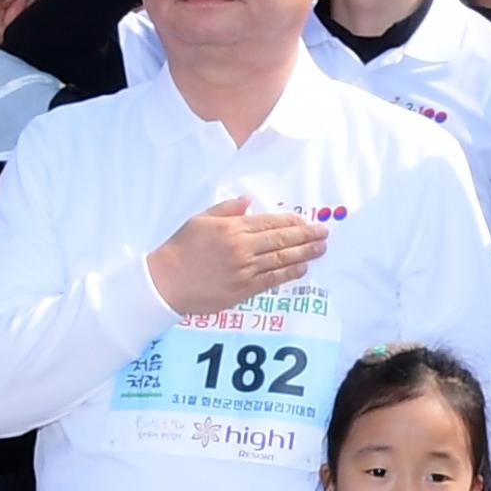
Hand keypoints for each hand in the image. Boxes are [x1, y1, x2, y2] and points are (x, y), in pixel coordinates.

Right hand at [144, 195, 329, 317]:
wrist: (166, 282)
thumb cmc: (181, 249)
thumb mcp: (200, 220)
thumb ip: (226, 209)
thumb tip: (247, 201)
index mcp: (232, 228)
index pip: (270, 222)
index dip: (292, 222)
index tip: (306, 222)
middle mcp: (242, 248)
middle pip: (282, 240)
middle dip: (307, 236)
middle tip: (324, 233)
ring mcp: (245, 270)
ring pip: (281, 259)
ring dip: (304, 254)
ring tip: (320, 249)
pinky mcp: (243, 290)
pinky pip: (272, 280)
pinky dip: (289, 273)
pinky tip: (302, 268)